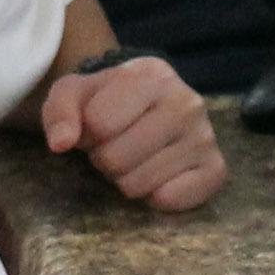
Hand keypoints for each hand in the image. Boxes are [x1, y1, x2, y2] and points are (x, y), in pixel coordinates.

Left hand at [41, 55, 226, 209]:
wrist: (148, 106)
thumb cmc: (107, 100)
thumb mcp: (73, 93)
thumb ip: (59, 111)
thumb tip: (61, 143)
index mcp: (151, 75)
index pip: (98, 123)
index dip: (87, 133)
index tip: (96, 127)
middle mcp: (186, 102)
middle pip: (117, 159)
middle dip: (105, 159)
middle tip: (116, 146)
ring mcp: (205, 136)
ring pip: (139, 185)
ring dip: (126, 179)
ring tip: (135, 158)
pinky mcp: (215, 169)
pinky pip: (171, 200)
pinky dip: (154, 197)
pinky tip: (158, 175)